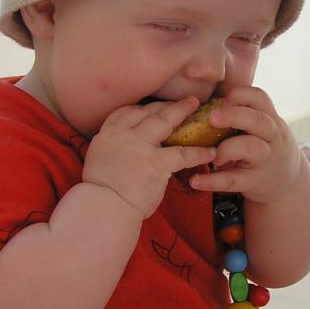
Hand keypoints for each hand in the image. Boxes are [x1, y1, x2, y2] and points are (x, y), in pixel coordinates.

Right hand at [82, 97, 216, 218]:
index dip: (144, 108)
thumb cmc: (101, 192)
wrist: (104, 207)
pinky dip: (199, 152)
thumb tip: (127, 147)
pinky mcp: (156, 163)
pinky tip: (210, 152)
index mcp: (107, 134)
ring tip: (196, 106)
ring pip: (165, 121)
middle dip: (167, 104)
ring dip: (182, 111)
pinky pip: (182, 153)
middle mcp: (123, 134)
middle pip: (148, 111)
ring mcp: (141, 147)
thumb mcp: (100, 159)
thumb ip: (114, 148)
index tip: (156, 107)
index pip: (127, 112)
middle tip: (184, 101)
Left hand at [187, 86, 301, 204]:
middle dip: (234, 116)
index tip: (221, 100)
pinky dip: (212, 181)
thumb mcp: (261, 127)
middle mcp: (271, 136)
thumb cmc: (263, 146)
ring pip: (250, 147)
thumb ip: (240, 114)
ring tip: (210, 154)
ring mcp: (265, 159)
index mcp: (269, 118)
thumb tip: (197, 102)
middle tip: (211, 117)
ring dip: (226, 148)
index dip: (239, 94)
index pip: (259, 97)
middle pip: (258, 120)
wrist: (287, 181)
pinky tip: (195, 180)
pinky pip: (233, 180)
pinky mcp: (254, 181)